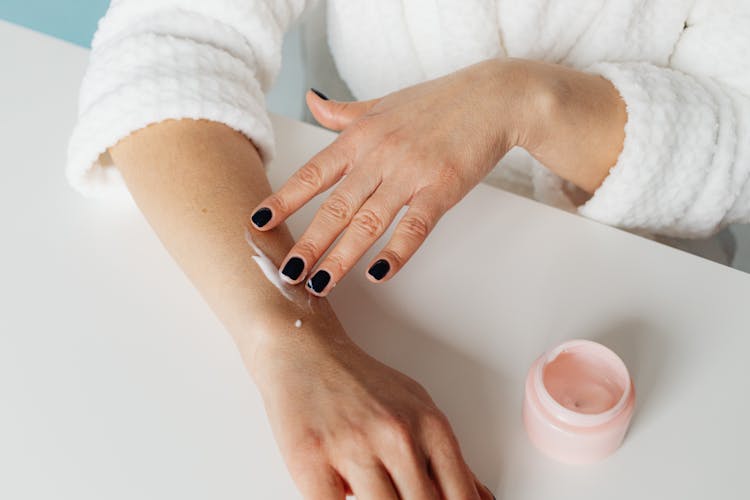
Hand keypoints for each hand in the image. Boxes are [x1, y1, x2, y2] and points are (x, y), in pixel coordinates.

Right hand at [250, 316, 492, 499]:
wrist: (304, 351)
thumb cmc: (361, 382)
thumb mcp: (417, 409)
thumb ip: (449, 458)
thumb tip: (481, 499)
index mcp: (430, 426)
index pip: (459, 498)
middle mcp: (396, 435)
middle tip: (401, 496)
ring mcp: (352, 448)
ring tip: (374, 491)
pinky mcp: (309, 461)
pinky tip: (344, 493)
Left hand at [251, 58, 624, 295]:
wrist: (492, 98)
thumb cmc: (436, 103)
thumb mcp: (381, 103)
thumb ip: (342, 112)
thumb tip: (311, 100)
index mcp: (359, 137)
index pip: (312, 175)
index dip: (284, 201)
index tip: (258, 225)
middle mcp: (378, 156)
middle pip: (334, 208)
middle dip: (307, 243)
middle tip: (286, 274)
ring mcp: (409, 174)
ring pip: (368, 222)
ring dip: (341, 257)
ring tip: (319, 284)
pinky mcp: (441, 189)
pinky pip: (414, 226)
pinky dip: (397, 252)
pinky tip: (379, 274)